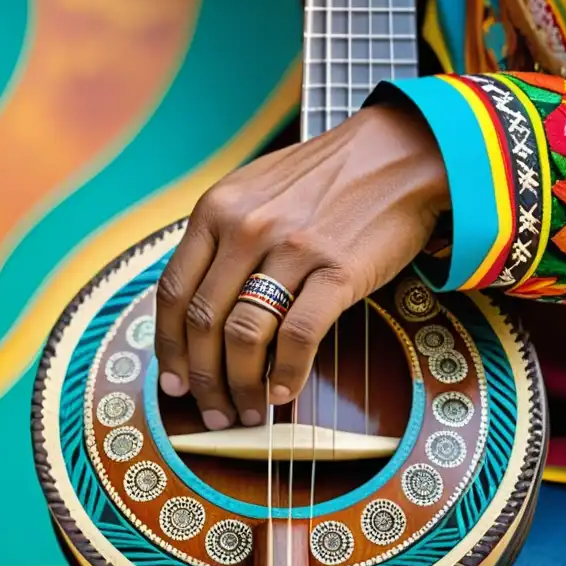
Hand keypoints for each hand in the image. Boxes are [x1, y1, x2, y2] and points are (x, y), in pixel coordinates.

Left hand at [153, 103, 449, 429]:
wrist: (397, 153)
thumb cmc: (324, 178)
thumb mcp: (253, 191)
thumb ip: (219, 238)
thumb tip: (195, 310)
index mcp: (216, 210)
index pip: (173, 293)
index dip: (168, 347)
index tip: (173, 382)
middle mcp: (245, 227)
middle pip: (204, 323)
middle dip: (201, 379)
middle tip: (211, 410)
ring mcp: (292, 248)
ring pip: (245, 336)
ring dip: (240, 386)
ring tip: (247, 411)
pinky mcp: (338, 269)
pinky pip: (299, 336)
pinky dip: (287, 374)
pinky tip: (284, 393)